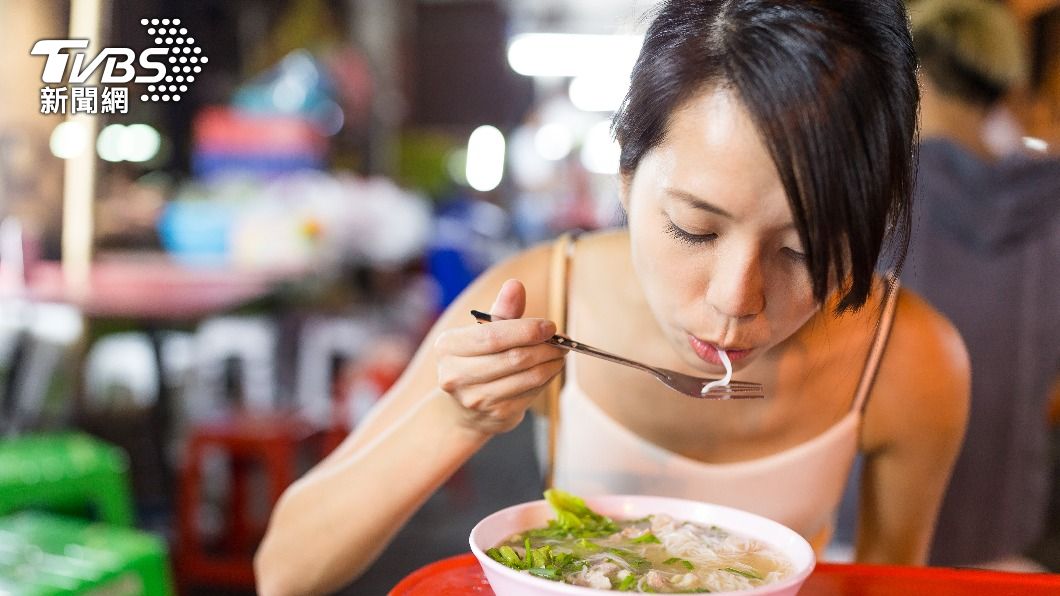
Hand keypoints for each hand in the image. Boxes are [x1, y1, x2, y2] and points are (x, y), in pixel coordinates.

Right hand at [434, 279, 565, 434]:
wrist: (463, 408)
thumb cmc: (477, 359)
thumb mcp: (483, 332)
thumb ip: (501, 309)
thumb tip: (515, 285)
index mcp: (448, 346)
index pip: (493, 336)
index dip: (526, 330)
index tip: (550, 326)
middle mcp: (455, 375)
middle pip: (513, 358)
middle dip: (544, 348)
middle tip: (562, 341)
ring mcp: (474, 399)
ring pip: (525, 377)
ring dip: (550, 364)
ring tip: (559, 354)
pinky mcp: (494, 415)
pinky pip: (530, 393)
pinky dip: (546, 380)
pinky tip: (549, 370)